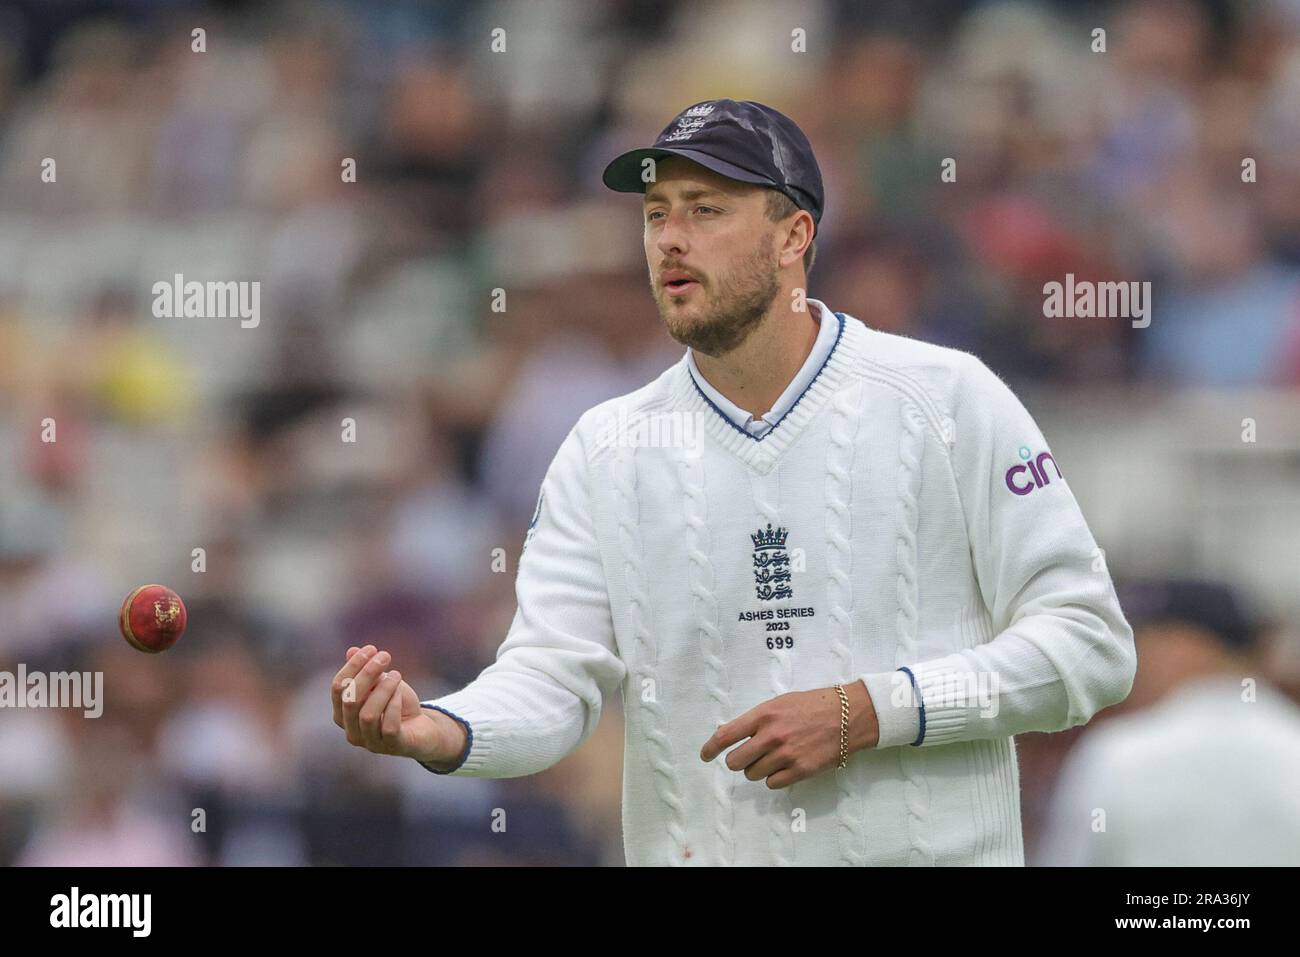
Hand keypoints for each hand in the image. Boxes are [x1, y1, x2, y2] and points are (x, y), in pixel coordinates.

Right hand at [330, 644, 462, 762]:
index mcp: (342, 713)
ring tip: (396, 674)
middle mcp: (351, 731)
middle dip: (367, 674)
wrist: (421, 728)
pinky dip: (394, 706)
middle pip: (350, 700)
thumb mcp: (382, 683)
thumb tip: (352, 650)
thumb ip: (366, 670)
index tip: (371, 648)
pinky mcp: (391, 747)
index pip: (338, 687)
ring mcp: (370, 742)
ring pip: (368, 715)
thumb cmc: (396, 703)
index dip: (353, 666)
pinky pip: (389, 727)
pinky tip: (401, 694)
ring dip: (383, 689)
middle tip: (385, 656)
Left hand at [699, 681, 878, 788]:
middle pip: (735, 761)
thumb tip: (733, 736)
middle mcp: (771, 736)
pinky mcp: (800, 770)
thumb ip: (757, 719)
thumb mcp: (780, 703)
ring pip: (753, 774)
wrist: (848, 715)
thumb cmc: (812, 705)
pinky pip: (772, 783)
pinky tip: (783, 767)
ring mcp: (786, 755)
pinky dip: (773, 778)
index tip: (705, 755)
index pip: (726, 735)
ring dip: (757, 769)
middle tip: (746, 757)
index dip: (711, 748)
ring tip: (772, 758)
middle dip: (737, 761)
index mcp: (763, 715)